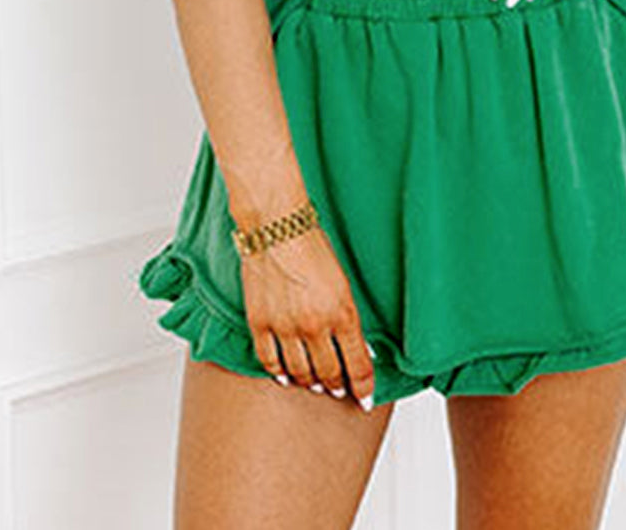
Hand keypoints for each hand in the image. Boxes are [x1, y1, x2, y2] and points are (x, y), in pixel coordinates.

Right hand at [235, 172, 376, 411]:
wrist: (277, 225)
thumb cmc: (312, 245)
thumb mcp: (342, 281)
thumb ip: (347, 316)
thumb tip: (356, 346)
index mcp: (342, 313)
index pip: (357, 365)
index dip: (363, 388)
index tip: (365, 400)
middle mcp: (315, 326)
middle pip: (328, 374)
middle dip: (337, 386)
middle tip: (339, 390)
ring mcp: (285, 328)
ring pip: (300, 373)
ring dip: (310, 382)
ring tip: (315, 384)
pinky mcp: (260, 323)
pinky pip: (270, 361)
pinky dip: (279, 373)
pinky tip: (285, 376)